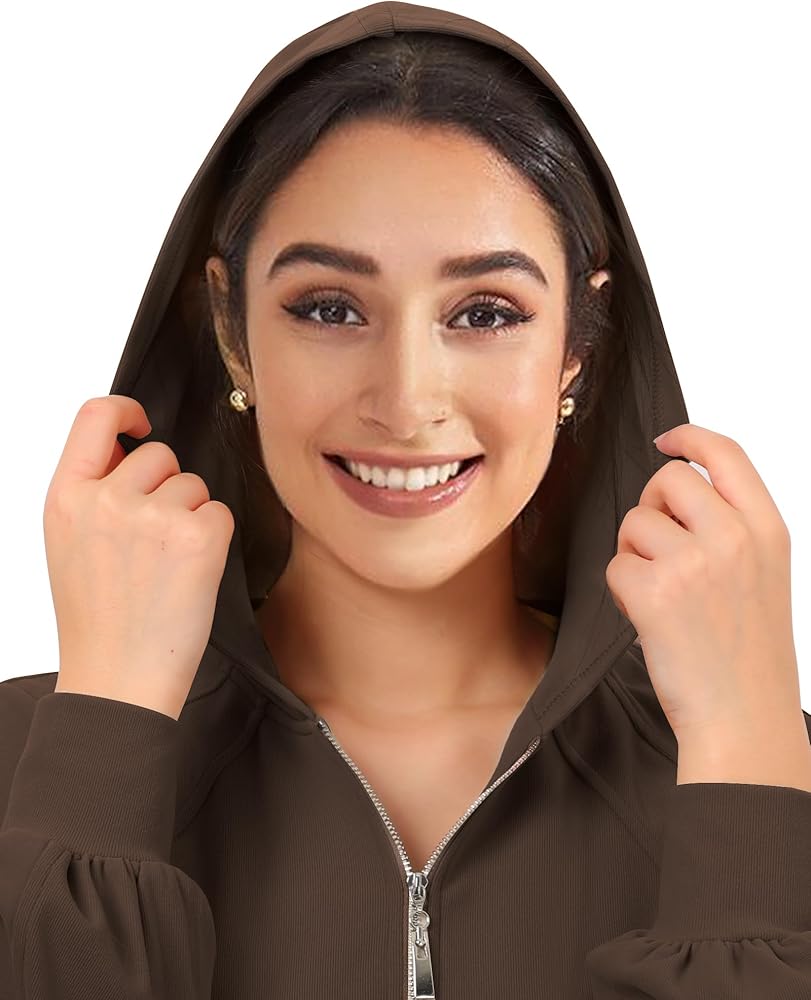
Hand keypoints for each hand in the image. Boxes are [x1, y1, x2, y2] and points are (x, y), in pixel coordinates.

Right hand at [44, 395, 234, 720]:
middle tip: (156, 541)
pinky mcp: (196, 536)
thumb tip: (130, 450)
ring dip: (191, 516)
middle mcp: (105, 499)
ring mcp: (151, 516)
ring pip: (194, 485)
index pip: (95, 416)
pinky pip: (220, 512)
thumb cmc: (99, 620)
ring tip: (167, 566)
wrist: (118, 680)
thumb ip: (93, 493)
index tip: (143, 425)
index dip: (127, 410)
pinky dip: (215, 538)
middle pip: (160, 455)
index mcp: (66, 497)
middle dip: (168, 488)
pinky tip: (190, 573)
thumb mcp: (70, 544)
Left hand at [605, 422, 803, 745]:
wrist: (744, 717)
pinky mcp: (654, 592)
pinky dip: (622, 589)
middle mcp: (734, 536)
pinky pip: (615, 563)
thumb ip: (731, 526)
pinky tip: (648, 617)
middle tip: (658, 548)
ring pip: (634, 522)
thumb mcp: (763, 573)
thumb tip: (677, 486)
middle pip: (667, 479)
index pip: (726, 454)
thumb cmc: (748, 651)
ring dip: (635, 553)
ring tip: (661, 594)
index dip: (689, 437)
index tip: (666, 440)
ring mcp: (694, 562)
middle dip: (652, 506)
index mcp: (767, 528)